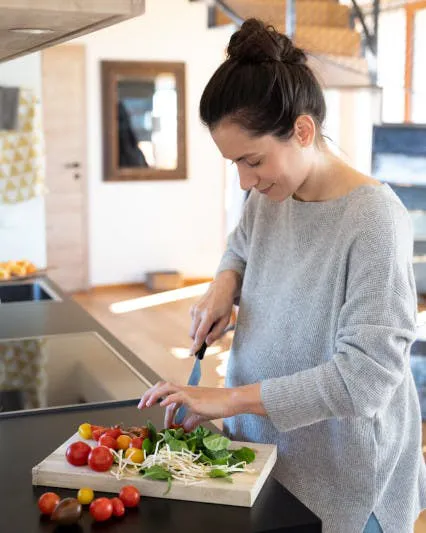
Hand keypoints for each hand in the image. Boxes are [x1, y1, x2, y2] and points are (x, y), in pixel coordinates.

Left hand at [137, 381, 265, 431]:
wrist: (230, 401)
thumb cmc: (218, 406)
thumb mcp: (200, 416)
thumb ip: (190, 421)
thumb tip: (182, 430)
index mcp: (185, 393)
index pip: (167, 396)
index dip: (161, 408)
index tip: (163, 424)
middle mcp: (184, 390)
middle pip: (161, 386)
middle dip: (149, 394)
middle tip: (141, 405)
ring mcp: (188, 393)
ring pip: (166, 387)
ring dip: (153, 395)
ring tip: (146, 404)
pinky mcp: (193, 398)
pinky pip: (177, 395)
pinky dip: (168, 399)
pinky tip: (162, 404)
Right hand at [190, 271, 240, 353]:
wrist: (220, 288)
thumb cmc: (225, 305)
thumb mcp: (225, 319)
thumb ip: (216, 332)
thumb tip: (207, 343)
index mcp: (209, 315)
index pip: (200, 334)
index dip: (196, 345)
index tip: (192, 353)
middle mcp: (199, 312)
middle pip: (193, 334)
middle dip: (198, 340)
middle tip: (206, 341)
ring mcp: (194, 309)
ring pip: (192, 329)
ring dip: (199, 331)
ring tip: (211, 323)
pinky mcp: (192, 308)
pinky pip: (193, 322)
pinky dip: (198, 324)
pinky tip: (207, 317)